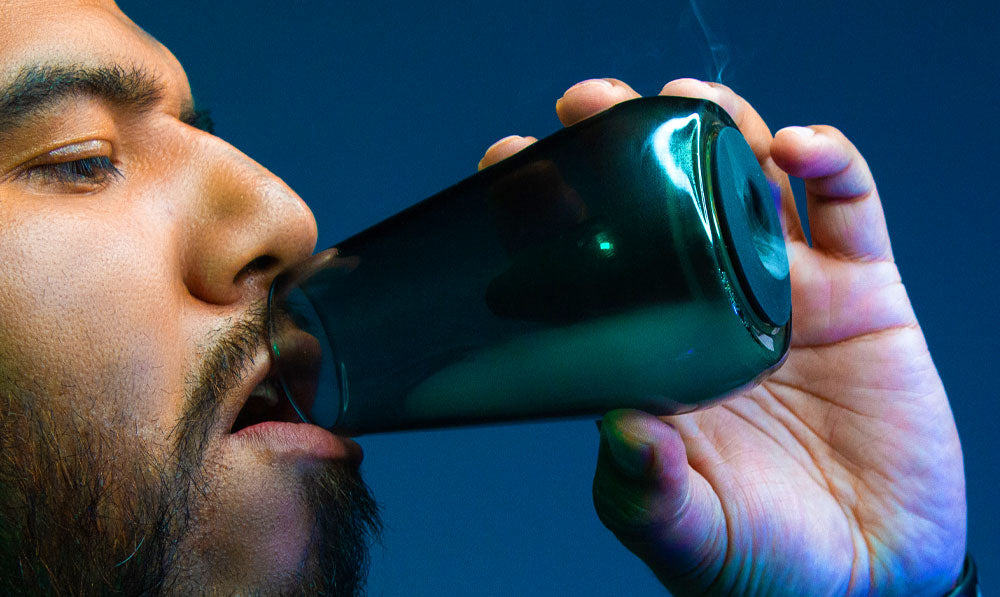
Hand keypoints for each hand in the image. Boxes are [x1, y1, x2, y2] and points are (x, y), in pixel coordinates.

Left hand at [478, 78, 965, 595]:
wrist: (869, 579)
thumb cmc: (760, 556)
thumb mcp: (684, 532)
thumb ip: (642, 489)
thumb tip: (614, 428)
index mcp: (653, 351)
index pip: (591, 261)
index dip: (552, 208)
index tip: (510, 163)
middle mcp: (711, 306)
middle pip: (666, 199)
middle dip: (629, 141)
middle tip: (590, 106)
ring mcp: (787, 294)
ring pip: (751, 182)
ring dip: (722, 128)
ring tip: (688, 103)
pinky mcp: (863, 296)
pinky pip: (849, 210)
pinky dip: (829, 165)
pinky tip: (798, 148)